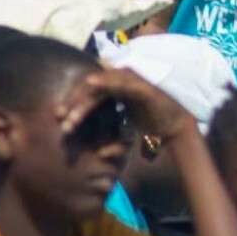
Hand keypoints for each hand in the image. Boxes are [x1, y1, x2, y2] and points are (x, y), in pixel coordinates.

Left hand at [57, 65, 195, 142]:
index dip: (74, 102)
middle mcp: (124, 84)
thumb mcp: (127, 136)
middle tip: (61, 119)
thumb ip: (113, 141)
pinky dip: (106, 81)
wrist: (178, 131)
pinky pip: (122, 82)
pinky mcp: (144, 87)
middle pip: (93, 88)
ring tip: (70, 112)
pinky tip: (91, 83)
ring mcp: (134, 83)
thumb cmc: (154, 132)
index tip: (58, 116)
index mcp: (118, 92)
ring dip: (85, 98)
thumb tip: (99, 154)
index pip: (91, 94)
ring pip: (103, 85)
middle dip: (75, 103)